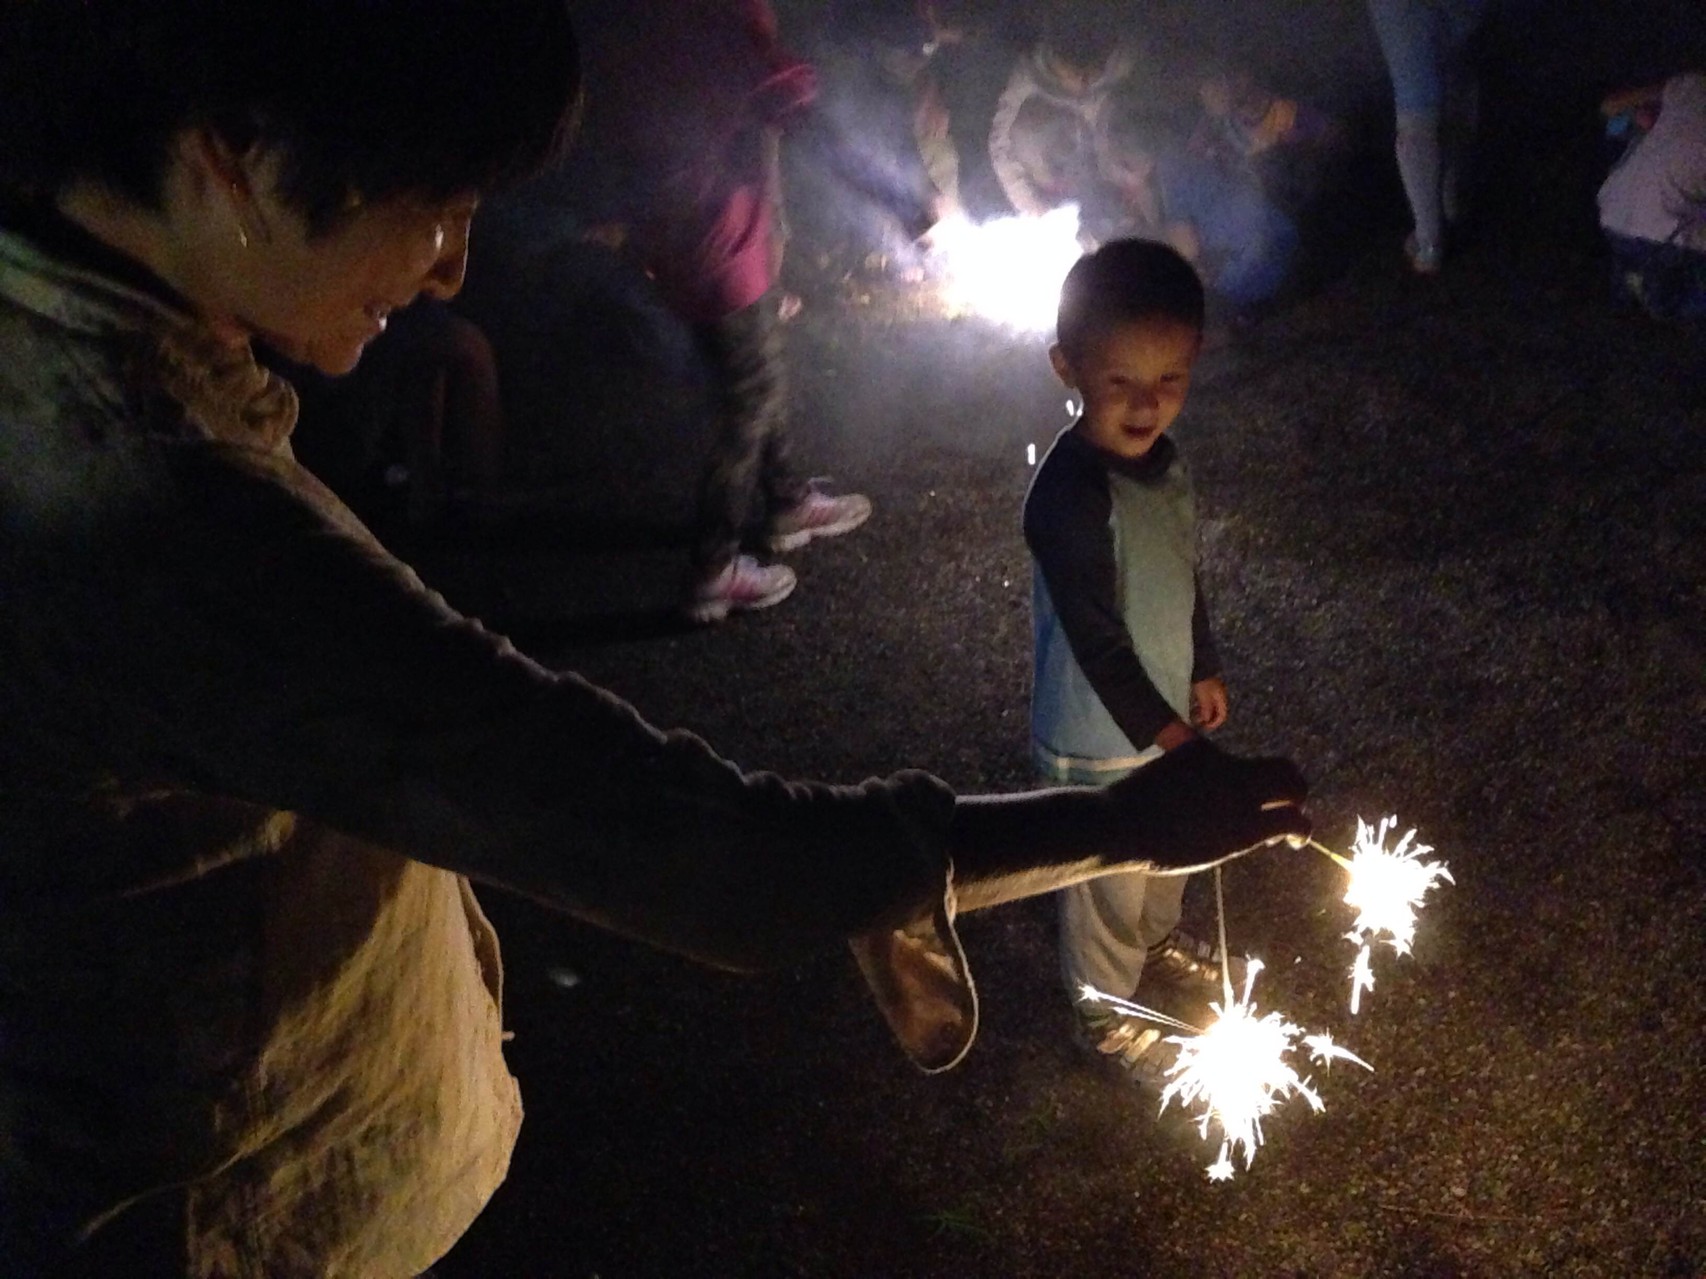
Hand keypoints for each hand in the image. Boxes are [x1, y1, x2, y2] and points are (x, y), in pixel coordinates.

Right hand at [946, 739, 1308, 909]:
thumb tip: (1171, 794)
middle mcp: (1225, 767)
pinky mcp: (1242, 826)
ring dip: (1299, 810)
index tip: (1253, 793)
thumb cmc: (1122, 811)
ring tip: (1298, 830)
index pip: (1243, 761)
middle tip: (1289, 804)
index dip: (1258, 776)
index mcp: (1200, 753)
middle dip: (1292, 786)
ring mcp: (1236, 794)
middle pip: (1282, 769)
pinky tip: (1296, 843)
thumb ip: (1175, 783)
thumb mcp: (1152, 783)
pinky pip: (1289, 823)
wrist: (1115, 825)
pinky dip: (1300, 831)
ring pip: (1293, 791)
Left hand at [1191, 677, 1228, 732]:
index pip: (1222, 715)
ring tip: (1192, 716)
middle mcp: (1219, 695)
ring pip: (1209, 707)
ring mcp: (1212, 691)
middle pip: (1216, 712)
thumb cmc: (1202, 681)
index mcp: (1221, 698)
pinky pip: (1204, 701)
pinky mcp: (1205, 688)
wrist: (1198, 665)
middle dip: (1207, 719)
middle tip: (1197, 723)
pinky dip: (1199, 706)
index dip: (1214, 724)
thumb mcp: (1204, 697)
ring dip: (1202, 713)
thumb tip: (1206, 720)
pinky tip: (1191, 707)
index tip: (1204, 728)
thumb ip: (1206, 709)